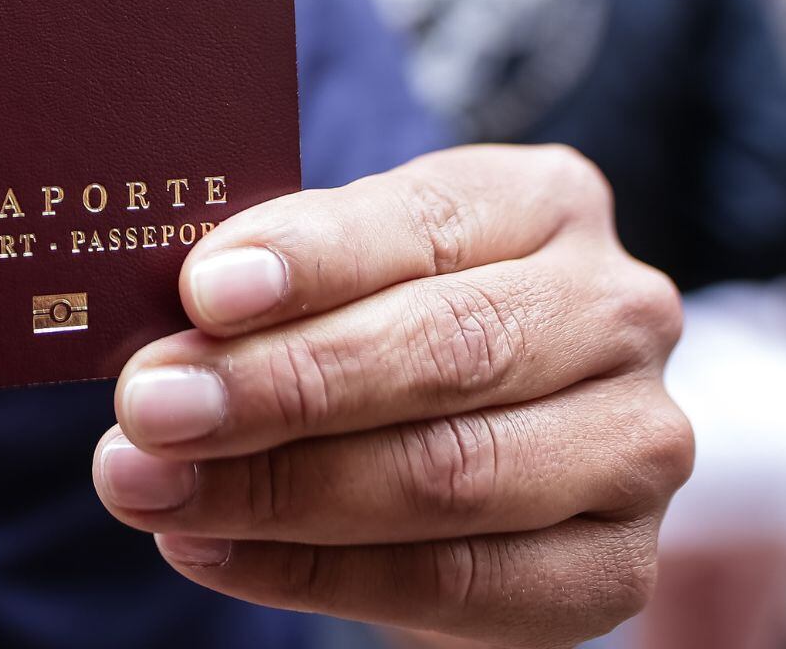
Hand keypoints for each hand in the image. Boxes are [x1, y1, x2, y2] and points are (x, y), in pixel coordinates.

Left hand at [92, 145, 691, 648]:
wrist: (463, 444)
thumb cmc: (377, 320)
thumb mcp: (339, 267)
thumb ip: (279, 278)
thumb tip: (182, 315)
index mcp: (547, 202)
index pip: (424, 223)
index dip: (313, 261)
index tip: (204, 293)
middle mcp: (616, 311)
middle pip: (445, 352)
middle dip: (277, 386)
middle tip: (151, 406)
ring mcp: (635, 443)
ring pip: (448, 477)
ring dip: (274, 490)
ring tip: (150, 484)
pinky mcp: (615, 566)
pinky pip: (454, 583)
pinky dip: (311, 573)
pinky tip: (208, 549)